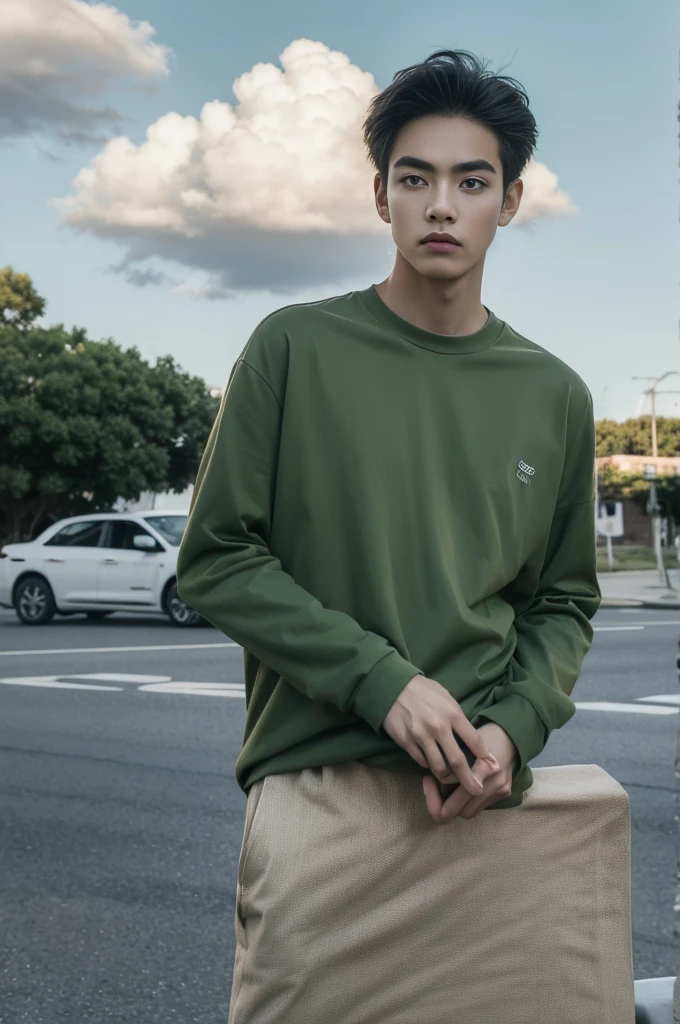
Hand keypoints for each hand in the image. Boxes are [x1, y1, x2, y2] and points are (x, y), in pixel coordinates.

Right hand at [382, 674, 499, 797]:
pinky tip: (431, 761)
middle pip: (458, 761)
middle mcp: (438, 726)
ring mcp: (421, 735)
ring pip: (439, 767)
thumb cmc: (424, 690)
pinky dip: (428, 765)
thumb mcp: (446, 697)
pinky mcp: (406, 741)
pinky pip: (422, 762)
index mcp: (452, 713)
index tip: (494, 767)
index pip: (474, 741)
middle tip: (477, 790)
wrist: (392, 686)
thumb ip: (458, 717)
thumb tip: (471, 738)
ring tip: (450, 777)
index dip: (486, 757)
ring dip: (446, 776)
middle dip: (470, 780)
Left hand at [422, 722, 516, 822]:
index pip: (454, 803)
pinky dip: (466, 802)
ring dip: (454, 806)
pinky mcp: (505, 793)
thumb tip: (431, 782)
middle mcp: (494, 783)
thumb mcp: (459, 744)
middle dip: (441, 804)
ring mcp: (501, 790)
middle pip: (461, 812)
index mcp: (482, 769)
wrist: (508, 733)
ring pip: (470, 812)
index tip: (427, 782)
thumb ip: (448, 766)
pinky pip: (480, 806)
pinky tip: (457, 789)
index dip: (434, 800)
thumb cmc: (477, 735)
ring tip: (442, 788)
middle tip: (430, 785)